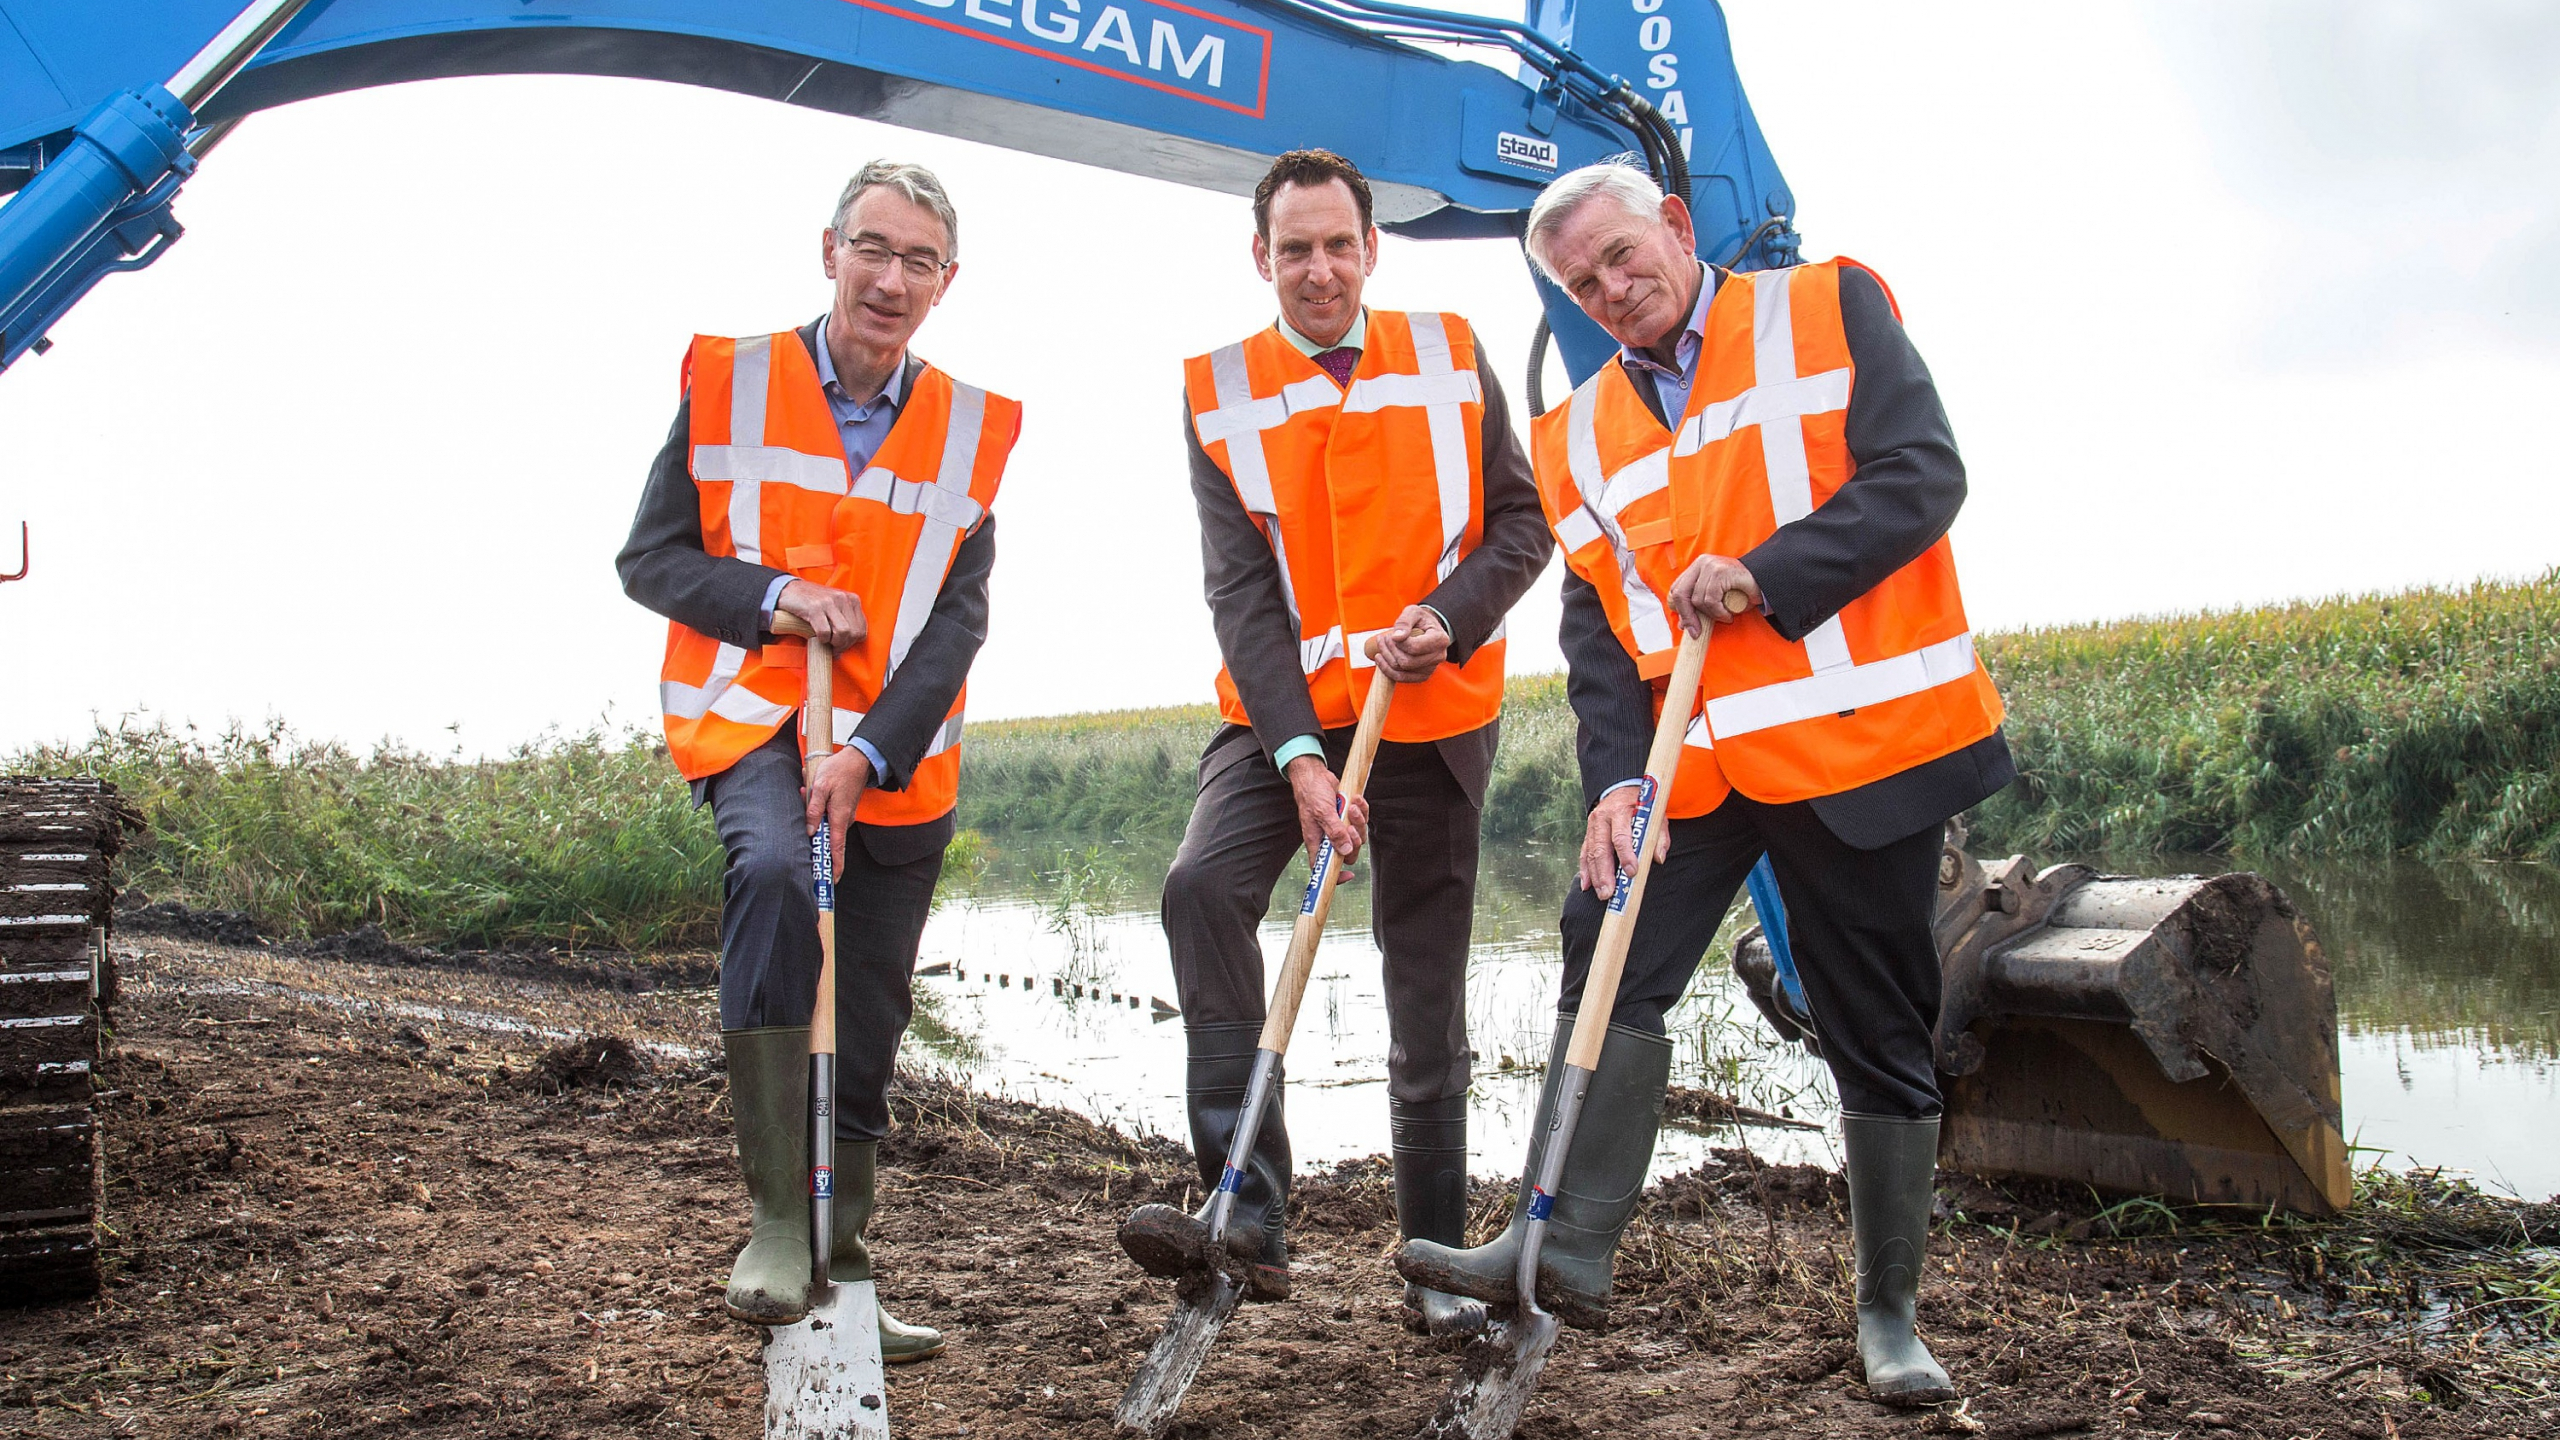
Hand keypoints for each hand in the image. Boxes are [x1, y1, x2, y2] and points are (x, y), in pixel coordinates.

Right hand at [778, 579, 867, 648]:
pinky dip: (822, 639)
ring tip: (827, 642)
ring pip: (843, 632)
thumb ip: (845, 622)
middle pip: (854, 633)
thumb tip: (847, 646)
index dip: (852, 642)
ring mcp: (829, 602)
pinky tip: (817, 637)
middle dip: (843, 645)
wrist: (791, 590)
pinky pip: (825, 631)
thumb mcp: (835, 608)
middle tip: (833, 647)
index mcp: (852, 599)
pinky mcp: (815, 607)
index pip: (862, 629)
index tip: (841, 644)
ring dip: (834, 643)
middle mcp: (843, 598)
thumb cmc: (814, 603)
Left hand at [803, 747, 873, 876]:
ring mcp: (844, 816)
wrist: (858, 759)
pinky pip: (826, 815)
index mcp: (838, 818)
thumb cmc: (839, 770)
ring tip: (807, 789)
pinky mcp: (842, 810)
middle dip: (813, 834)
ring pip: (824, 824)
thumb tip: (808, 830)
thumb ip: (813, 809)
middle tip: (803, 821)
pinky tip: (811, 790)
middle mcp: (843, 821)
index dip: (834, 866)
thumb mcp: (821, 786)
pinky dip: (817, 808)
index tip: (831, 880)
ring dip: (813, 814)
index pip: (836, 849)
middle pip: (827, 839)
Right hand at [1284, 753, 1369, 874]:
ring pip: (1358, 835)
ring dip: (1359, 822)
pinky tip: (1356, 800)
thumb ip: (1334, 832)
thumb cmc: (1311, 794)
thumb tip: (1345, 850)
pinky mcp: (1348, 816)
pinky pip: (1362, 820)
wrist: (1315, 775)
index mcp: (1318, 842)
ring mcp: (1340, 827)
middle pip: (1349, 852)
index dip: (1336, 875)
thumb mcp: (1322, 813)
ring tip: (1352, 807)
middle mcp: (1329, 837)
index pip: (1325, 866)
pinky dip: (1362, 810)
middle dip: (1354, 841)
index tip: (1348, 875)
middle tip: (1350, 827)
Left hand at [1372, 605, 1452, 684]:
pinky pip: (1401, 678)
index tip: (1391, 634)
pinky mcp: (1422, 676)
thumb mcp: (1413, 612)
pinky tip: (1381, 658)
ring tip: (1381, 645)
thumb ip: (1404, 621)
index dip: (1398, 642)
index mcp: (1440, 640)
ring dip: (1386, 658)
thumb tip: (1396, 637)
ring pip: (1402, 670)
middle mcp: (1439, 657)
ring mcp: (1431, 668)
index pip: (1414, 648)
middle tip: (1383, 638)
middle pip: (1407, 662)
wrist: (1427, 629)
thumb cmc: (1420, 620)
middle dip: (1390, 650)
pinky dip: (1387, 669)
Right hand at [1578, 784, 1669, 894]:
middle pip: (1601, 849)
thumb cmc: (1641, 804)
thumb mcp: (1655, 814)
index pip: (1621, 837)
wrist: (1621, 788)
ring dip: (1595, 876)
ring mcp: (1593, 826)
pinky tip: (1586, 885)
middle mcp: (1603, 818)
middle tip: (1609, 893)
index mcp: (1620, 811)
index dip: (1626, 856)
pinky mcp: (1588, 833)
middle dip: (1605, 873)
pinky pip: (1584, 853)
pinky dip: (1585, 870)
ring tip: (1602, 894)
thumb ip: (1659, 836)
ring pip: (1590, 854)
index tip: (1631, 873)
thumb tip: (1658, 858)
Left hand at [1667, 556, 1759, 634]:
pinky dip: (1719, 612)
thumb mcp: (1715, 600)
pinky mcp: (1720, 572)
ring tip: (1725, 616)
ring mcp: (1710, 565)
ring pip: (1698, 600)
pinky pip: (1711, 600)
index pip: (1676, 589)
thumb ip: (1699, 608)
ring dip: (1712, 615)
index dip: (1678, 609)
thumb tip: (1682, 625)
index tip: (1686, 625)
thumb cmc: (1741, 592)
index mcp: (1697, 567)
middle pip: (1681, 594)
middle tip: (1696, 632)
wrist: (1765, 583)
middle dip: (1687, 617)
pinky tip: (1729, 614)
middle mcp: (1701, 563)